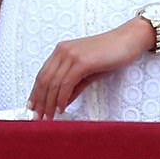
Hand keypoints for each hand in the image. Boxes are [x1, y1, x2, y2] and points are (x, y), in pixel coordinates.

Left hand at [27, 18, 152, 119]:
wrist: (126, 40)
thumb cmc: (109, 54)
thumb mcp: (87, 71)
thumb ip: (73, 85)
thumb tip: (61, 102)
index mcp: (61, 50)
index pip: (42, 74)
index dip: (35, 93)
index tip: (33, 108)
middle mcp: (63, 50)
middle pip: (44, 79)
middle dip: (40, 101)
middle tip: (38, 118)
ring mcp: (71, 54)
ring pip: (53, 83)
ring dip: (49, 103)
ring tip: (49, 117)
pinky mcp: (81, 61)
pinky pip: (66, 83)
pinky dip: (62, 98)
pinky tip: (62, 108)